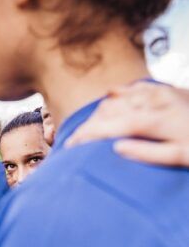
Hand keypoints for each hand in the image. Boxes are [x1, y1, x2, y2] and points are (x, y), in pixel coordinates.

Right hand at [66, 82, 188, 166]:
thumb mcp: (181, 157)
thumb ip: (147, 153)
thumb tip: (115, 148)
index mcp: (152, 121)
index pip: (108, 127)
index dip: (86, 136)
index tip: (70, 147)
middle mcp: (151, 103)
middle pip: (107, 112)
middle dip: (86, 127)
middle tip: (72, 141)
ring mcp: (157, 94)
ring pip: (117, 100)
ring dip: (98, 113)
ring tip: (86, 128)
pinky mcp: (163, 90)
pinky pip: (132, 90)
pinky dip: (117, 96)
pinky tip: (109, 99)